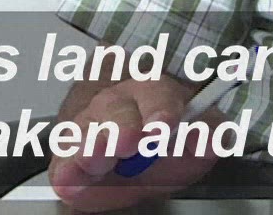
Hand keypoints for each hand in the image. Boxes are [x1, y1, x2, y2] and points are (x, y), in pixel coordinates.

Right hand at [47, 77, 221, 212]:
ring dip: (90, 146)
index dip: (160, 109)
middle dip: (120, 126)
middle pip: (114, 109)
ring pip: (85, 130)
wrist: (133, 153)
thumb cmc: (167, 143)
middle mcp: (115, 104)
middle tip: (127, 141)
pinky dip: (65, 170)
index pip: (156, 94)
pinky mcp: (68, 155)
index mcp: (151, 93)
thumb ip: (208, 134)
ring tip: (94, 158)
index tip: (164, 125)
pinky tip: (67, 179)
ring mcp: (88, 127)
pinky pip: (63, 161)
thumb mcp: (196, 138)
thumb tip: (209, 137)